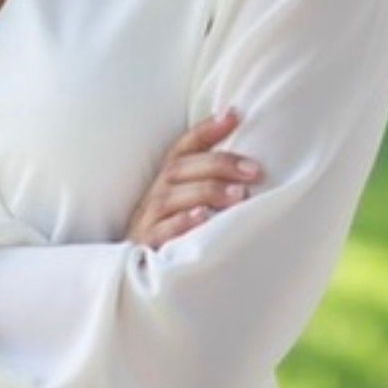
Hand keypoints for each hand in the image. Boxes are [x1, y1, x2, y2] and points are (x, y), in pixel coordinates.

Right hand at [124, 108, 263, 248]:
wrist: (133, 273)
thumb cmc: (170, 230)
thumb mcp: (185, 201)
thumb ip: (208, 180)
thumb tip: (250, 159)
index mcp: (167, 179)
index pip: (184, 146)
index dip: (207, 129)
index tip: (234, 114)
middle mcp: (156, 193)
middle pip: (181, 168)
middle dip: (218, 165)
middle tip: (255, 171)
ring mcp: (148, 218)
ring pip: (172, 197)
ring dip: (207, 192)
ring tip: (240, 196)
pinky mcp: (146, 245)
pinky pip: (162, 231)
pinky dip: (182, 223)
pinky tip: (204, 218)